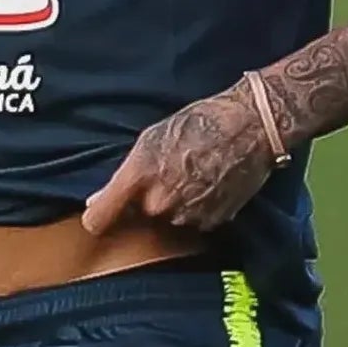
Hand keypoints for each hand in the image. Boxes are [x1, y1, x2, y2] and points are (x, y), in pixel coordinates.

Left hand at [80, 83, 276, 236]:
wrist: (251, 126)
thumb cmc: (199, 122)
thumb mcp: (152, 138)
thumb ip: (124, 176)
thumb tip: (95, 201)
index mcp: (139, 177)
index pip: (99, 219)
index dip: (97, 219)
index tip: (100, 216)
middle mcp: (160, 203)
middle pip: (139, 218)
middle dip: (146, 203)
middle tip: (166, 176)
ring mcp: (187, 217)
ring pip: (167, 222)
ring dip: (173, 207)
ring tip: (191, 177)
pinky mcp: (213, 224)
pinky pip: (193, 224)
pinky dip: (197, 210)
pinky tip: (207, 185)